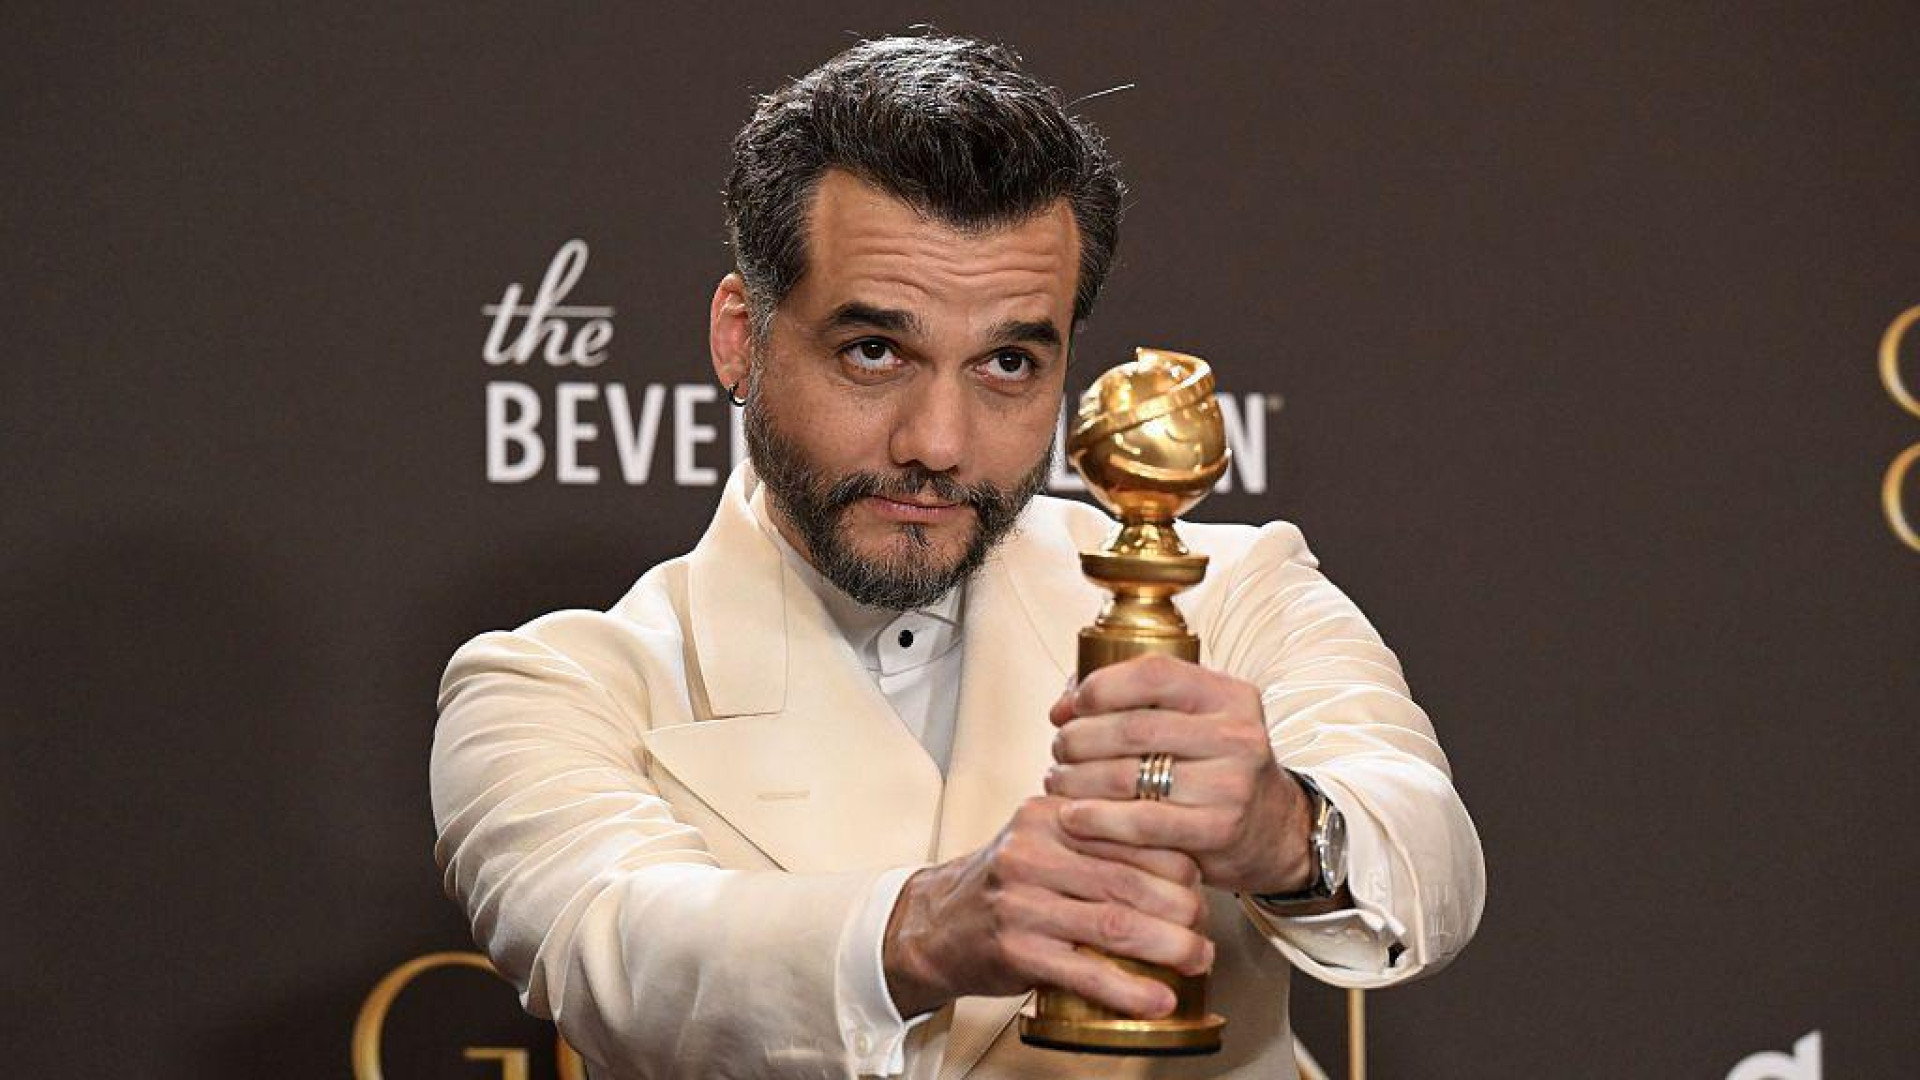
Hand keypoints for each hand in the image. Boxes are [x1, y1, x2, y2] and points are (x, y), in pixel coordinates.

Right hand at [882, 796, 1212, 1019]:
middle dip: (1182, 906)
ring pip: (1116, 923)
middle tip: (1205, 925)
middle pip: (1130, 878)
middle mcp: (1031, 852)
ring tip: (1197, 960)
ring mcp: (1021, 902)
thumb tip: (1182, 854)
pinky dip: (1129, 989)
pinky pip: (1086, 971)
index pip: (1129, 829)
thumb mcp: (1042, 840)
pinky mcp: (1016, 950)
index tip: (1201, 880)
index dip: (1178, 858)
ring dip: (1169, 947)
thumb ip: (1097, 836)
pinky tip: (1157, 998)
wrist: (937, 925)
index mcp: (1047, 816)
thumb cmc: (1003, 886)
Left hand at [1045, 654, 1314, 895]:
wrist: (1271, 830)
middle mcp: (1237, 734)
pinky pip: (1141, 822)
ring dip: (1078, 779)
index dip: (1100, 686)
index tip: (1072, 707)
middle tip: (1058, 750)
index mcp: (1229, 695)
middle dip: (1079, 738)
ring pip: (1129, 775)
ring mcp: (1232, 783)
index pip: (1153, 673)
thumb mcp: (1192, 722)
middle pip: (1134, 727)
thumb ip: (1132, 703)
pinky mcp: (1220, 828)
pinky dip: (1096, 819)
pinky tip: (1071, 816)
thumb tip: (1062, 707)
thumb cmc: (1211, 768)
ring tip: (1058, 780)